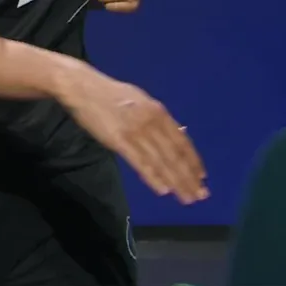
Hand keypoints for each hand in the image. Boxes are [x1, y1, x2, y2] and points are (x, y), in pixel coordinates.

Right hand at [57, 65, 207, 203]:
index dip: (193, 160)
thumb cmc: (112, 94)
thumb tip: (177, 131)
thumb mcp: (141, 100)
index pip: (182, 141)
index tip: (202, 177)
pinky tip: (163, 190)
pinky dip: (153, 177)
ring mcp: (136, 132)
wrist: (83, 88)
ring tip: (186, 198)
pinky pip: (140, 163)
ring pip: (161, 162)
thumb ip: (158, 117)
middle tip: (200, 195)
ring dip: (175, 182)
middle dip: (189, 177)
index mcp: (158, 112)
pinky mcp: (119, 141)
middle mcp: (152, 123)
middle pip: (175, 155)